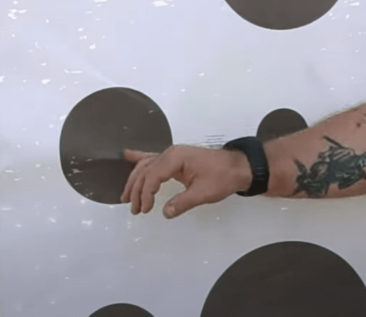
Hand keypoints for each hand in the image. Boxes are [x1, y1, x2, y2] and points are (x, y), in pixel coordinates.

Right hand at [121, 146, 251, 218]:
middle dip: (137, 190)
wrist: (238, 167)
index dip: (145, 194)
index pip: (152, 176)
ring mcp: (174, 155)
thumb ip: (182, 203)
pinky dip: (140, 158)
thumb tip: (165, 212)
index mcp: (176, 158)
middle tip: (135, 209)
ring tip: (127, 197)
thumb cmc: (223, 177)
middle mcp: (172, 153)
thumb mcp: (203, 193)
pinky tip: (128, 155)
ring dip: (136, 181)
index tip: (145, 209)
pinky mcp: (177, 159)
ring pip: (146, 166)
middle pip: (145, 171)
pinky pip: (154, 158)